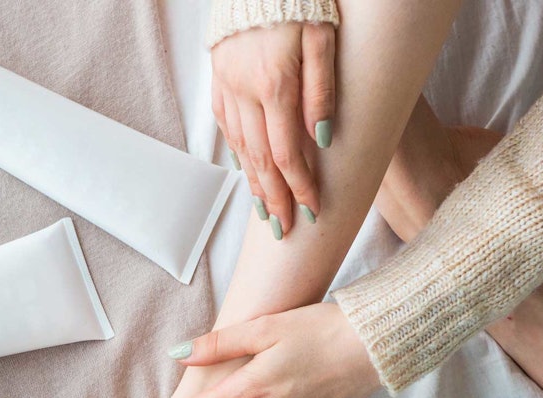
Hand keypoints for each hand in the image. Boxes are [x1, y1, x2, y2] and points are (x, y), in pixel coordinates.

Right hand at [212, 22, 334, 237]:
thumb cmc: (301, 2)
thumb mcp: (323, 39)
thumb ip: (322, 90)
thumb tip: (322, 139)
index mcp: (275, 84)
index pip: (288, 153)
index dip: (300, 188)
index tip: (310, 212)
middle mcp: (245, 90)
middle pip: (261, 159)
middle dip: (275, 199)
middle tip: (283, 230)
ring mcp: (227, 85)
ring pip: (240, 146)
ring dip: (254, 183)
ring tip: (266, 211)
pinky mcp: (218, 77)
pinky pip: (225, 123)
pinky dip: (236, 152)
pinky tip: (246, 171)